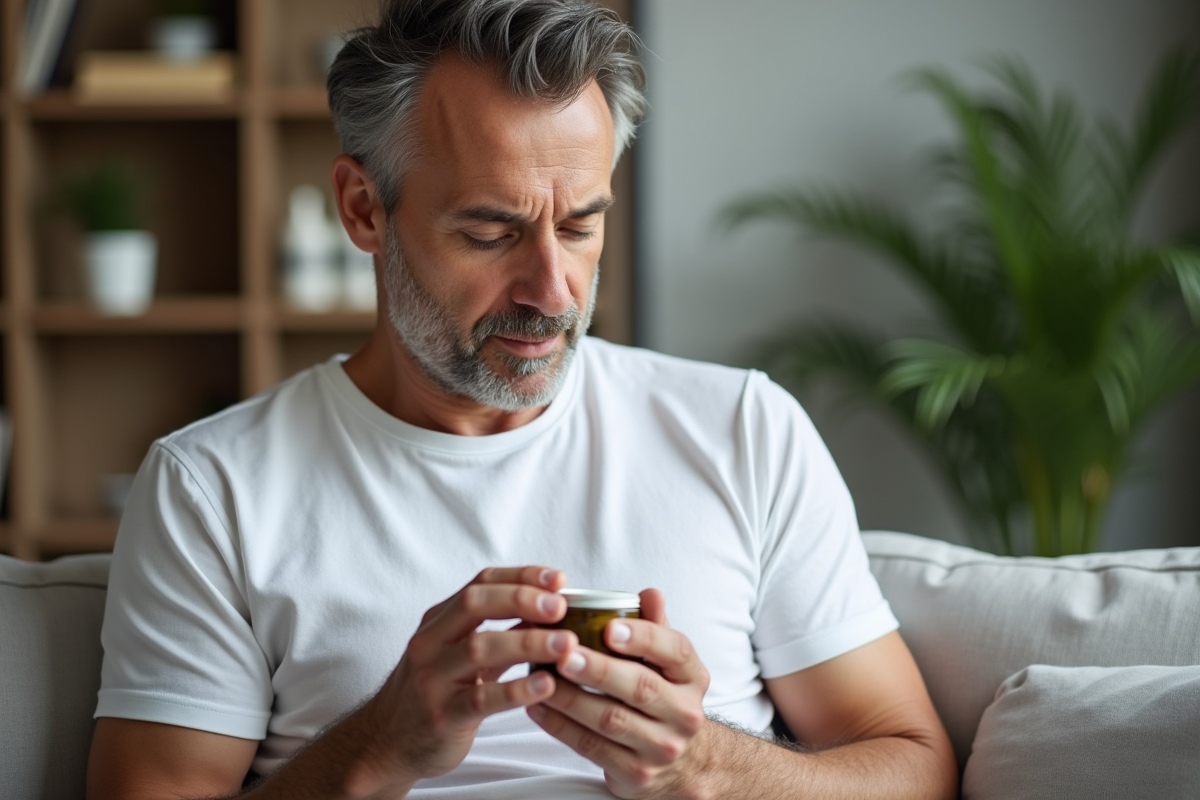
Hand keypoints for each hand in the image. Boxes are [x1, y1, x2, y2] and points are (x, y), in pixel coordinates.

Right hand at [355, 566, 576, 790]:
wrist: (387, 742)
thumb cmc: (433, 692)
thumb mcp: (460, 655)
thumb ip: (499, 633)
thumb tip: (549, 612)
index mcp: (438, 622)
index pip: (480, 583)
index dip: (521, 577)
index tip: (558, 580)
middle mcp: (431, 644)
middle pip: (475, 604)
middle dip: (522, 600)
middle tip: (560, 608)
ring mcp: (432, 679)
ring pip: (480, 648)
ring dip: (528, 643)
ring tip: (565, 644)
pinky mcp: (442, 716)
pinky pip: (481, 699)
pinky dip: (516, 690)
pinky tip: (545, 685)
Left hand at [526, 589, 711, 798]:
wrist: (679, 763)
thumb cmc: (662, 697)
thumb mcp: (667, 664)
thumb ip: (655, 627)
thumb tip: (650, 594)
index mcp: (693, 678)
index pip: (675, 651)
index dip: (643, 637)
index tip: (609, 626)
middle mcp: (684, 714)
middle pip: (640, 687)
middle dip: (598, 669)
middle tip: (564, 653)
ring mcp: (661, 747)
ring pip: (610, 720)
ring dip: (571, 697)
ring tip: (541, 676)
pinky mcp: (635, 774)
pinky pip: (591, 747)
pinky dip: (561, 726)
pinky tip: (538, 706)